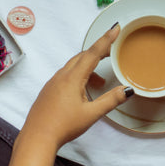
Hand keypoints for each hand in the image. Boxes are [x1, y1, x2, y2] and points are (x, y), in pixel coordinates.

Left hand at [21, 24, 130, 150]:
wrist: (37, 137)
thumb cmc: (63, 126)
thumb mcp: (91, 114)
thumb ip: (110, 100)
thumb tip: (127, 90)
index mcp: (73, 78)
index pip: (93, 53)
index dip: (106, 40)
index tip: (115, 28)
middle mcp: (61, 76)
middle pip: (82, 57)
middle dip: (98, 52)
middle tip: (112, 52)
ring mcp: (53, 82)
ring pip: (73, 67)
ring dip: (88, 67)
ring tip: (101, 81)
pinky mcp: (49, 90)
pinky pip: (65, 76)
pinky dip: (78, 76)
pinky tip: (83, 91)